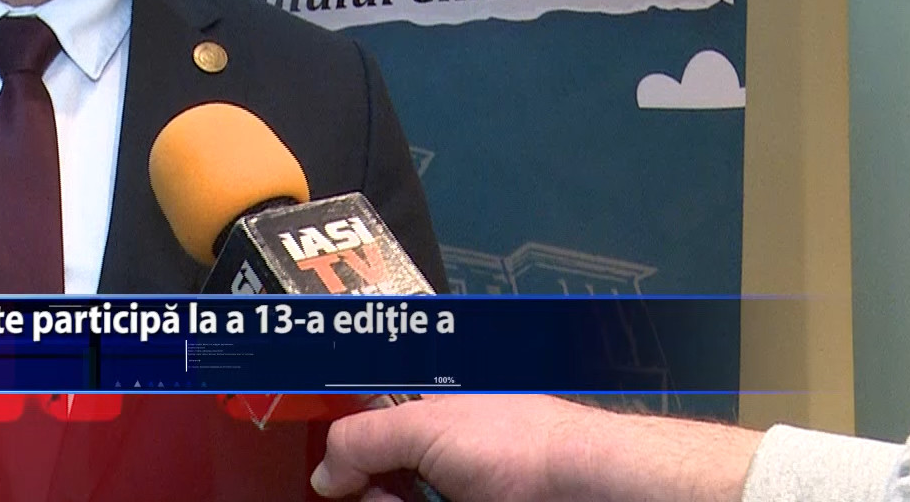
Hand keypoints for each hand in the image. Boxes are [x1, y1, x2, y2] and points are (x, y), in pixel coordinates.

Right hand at [310, 394, 762, 501]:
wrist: (587, 489)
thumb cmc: (511, 444)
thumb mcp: (424, 427)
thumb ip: (363, 440)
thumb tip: (322, 476)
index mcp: (431, 417)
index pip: (370, 432)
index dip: (345, 455)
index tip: (330, 479)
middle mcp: (442, 458)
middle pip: (380, 480)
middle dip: (367, 489)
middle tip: (383, 496)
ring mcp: (459, 492)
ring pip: (399, 500)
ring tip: (412, 501)